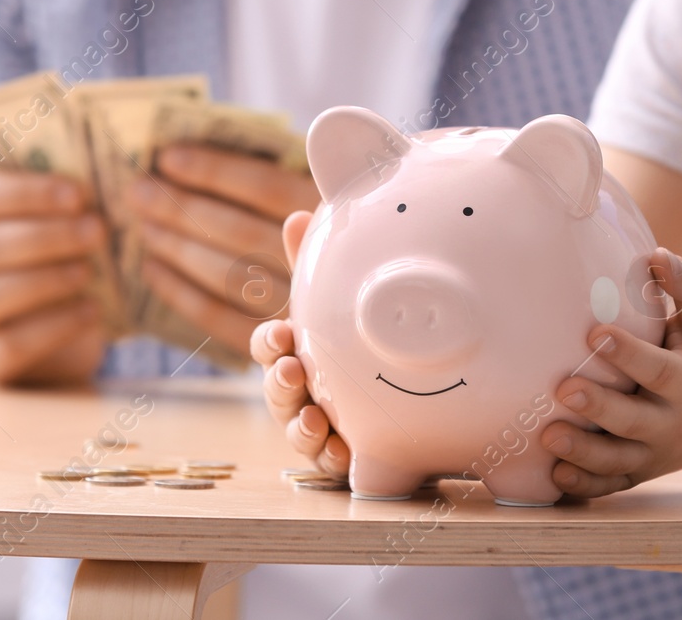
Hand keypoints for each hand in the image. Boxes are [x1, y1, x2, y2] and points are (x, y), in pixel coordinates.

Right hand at [0, 169, 108, 385]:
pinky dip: (53, 326)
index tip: (78, 195)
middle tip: (97, 231)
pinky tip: (92, 311)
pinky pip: (7, 345)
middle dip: (43, 237)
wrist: (63, 326)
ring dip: (42, 281)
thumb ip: (62, 198)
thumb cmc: (62, 256)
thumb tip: (96, 169)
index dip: (25, 194)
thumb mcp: (59, 221)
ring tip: (89, 271)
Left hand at [127, 146, 320, 357]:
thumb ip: (296, 175)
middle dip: (183, 209)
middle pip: (241, 233)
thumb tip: (229, 148)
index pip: (268, 188)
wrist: (361, 324)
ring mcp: (303, 310)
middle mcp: (323, 266)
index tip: (169, 157)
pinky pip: (222, 319)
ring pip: (229, 275)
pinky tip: (152, 270)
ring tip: (143, 223)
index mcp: (338, 218)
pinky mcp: (278, 345)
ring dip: (179, 247)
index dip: (216, 171)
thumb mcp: (334, 195)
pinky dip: (182, 295)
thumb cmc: (337, 237)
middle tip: (138, 191)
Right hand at [248, 212, 350, 476]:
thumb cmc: (358, 335)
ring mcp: (321, 423)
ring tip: (315, 419)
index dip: (269, 343)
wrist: (412, 384)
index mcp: (297, 349)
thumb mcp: (340, 298)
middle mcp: (302, 388)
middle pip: (277, 390)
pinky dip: (331, 457)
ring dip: (301, 426)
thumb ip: (317, 264)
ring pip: (298, 430)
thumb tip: (297, 217)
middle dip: (280, 382)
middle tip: (294, 372)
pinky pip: (331, 462)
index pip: (270, 346)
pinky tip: (341, 451)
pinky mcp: (346, 454)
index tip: (281, 334)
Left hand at [543, 249, 681, 497]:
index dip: (628, 354)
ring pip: (617, 461)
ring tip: (549, 436)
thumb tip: (657, 255)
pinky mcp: (636, 474)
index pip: (658, 370)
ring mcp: (653, 454)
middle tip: (564, 388)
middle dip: (601, 407)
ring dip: (583, 453)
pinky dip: (584, 487)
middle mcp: (672, 423)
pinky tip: (554, 475)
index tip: (594, 333)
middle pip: (635, 421)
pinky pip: (609, 487)